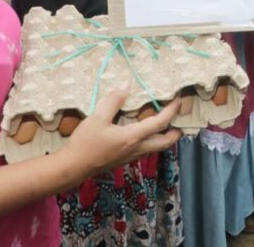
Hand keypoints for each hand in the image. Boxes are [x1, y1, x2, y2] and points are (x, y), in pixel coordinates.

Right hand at [61, 89, 182, 179]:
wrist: (72, 168)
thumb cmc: (85, 143)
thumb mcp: (97, 118)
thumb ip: (113, 101)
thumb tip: (127, 85)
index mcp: (133, 137)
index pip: (160, 123)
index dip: (172, 111)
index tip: (178, 100)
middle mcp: (137, 148)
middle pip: (165, 142)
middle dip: (176, 132)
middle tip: (181, 120)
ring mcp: (131, 156)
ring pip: (156, 148)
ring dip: (165, 137)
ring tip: (166, 125)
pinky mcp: (124, 160)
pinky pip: (145, 150)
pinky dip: (152, 141)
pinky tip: (145, 134)